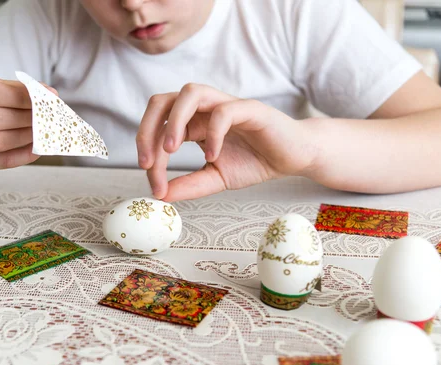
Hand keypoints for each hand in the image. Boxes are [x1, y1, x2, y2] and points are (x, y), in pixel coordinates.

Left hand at [136, 84, 318, 201]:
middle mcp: (204, 109)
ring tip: (171, 150)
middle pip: (162, 101)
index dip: (149, 154)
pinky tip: (212, 156)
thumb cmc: (256, 161)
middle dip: (147, 129)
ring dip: (174, 120)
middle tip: (147, 162)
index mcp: (192, 122)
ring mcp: (226, 105)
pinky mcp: (250, 109)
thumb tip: (160, 195)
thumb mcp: (216, 178)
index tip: (154, 185)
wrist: (294, 157)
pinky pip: (225, 111)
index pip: (158, 127)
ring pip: (190, 92)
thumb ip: (190, 185)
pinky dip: (213, 133)